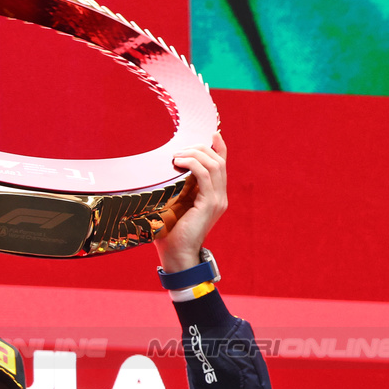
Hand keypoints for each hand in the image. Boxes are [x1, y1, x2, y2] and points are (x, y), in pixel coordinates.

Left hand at [154, 132, 227, 273]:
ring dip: (195, 154)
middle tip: (180, 149)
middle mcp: (220, 197)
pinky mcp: (210, 204)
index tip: (212, 134)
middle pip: (218, 161)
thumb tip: (167, 169)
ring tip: (177, 155)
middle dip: (200, 148)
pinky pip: (205, 175)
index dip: (219, 147)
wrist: (176, 254)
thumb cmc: (171, 233)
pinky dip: (193, 164)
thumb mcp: (175, 204)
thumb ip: (178, 187)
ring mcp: (217, 200)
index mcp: (215, 197)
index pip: (222, 166)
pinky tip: (179, 162)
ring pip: (214, 165)